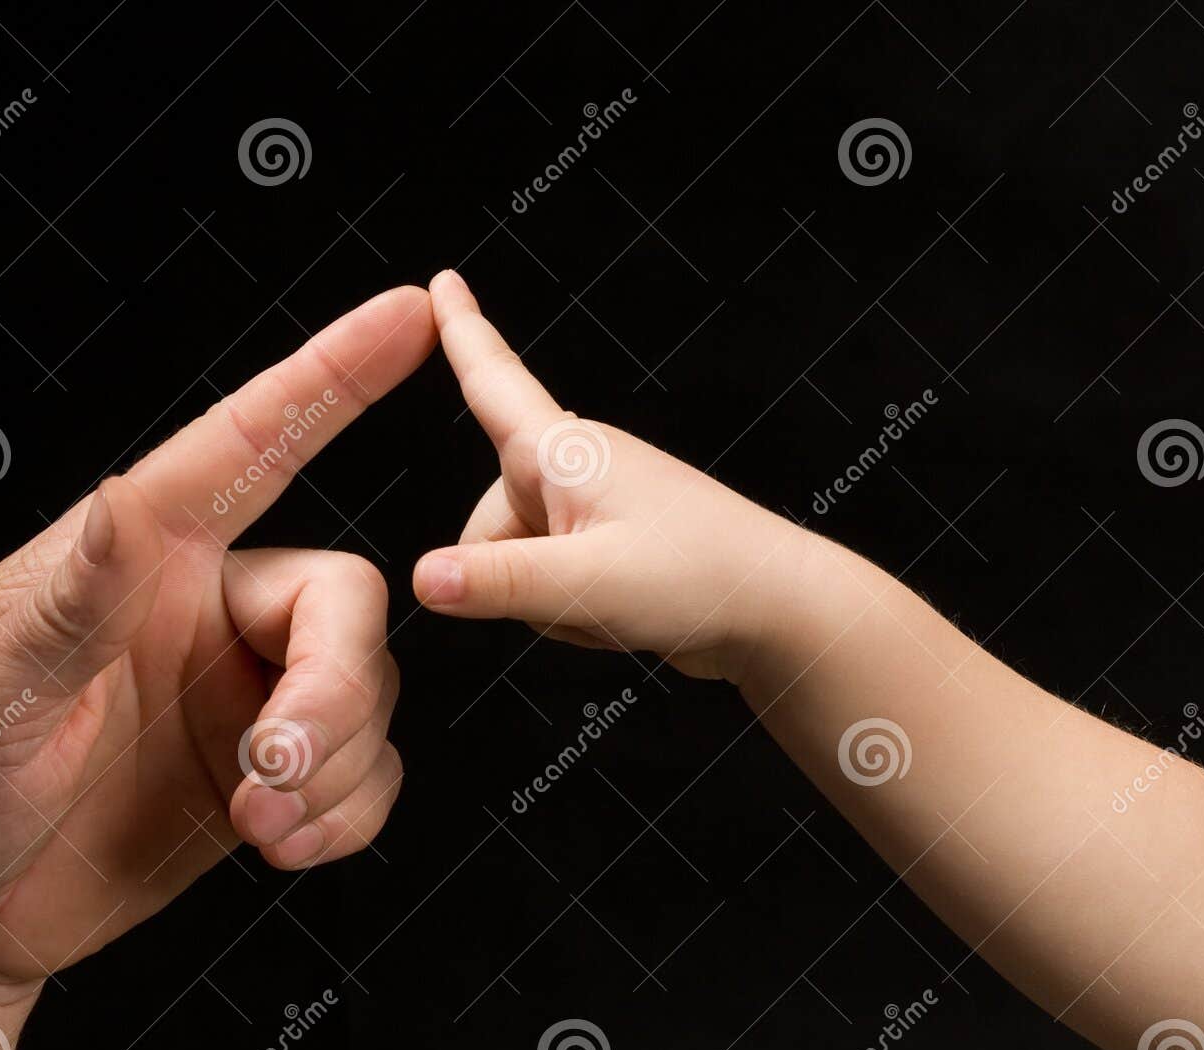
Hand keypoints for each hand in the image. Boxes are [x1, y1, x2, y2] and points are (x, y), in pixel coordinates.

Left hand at [0, 286, 433, 999]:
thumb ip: (71, 605)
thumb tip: (123, 500)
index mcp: (135, 563)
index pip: (245, 450)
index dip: (329, 379)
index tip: (408, 315)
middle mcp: (200, 612)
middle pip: (343, 602)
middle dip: (334, 689)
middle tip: (273, 770)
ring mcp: (237, 695)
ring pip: (366, 694)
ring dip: (335, 768)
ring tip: (257, 823)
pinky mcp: (262, 778)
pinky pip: (363, 773)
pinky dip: (346, 815)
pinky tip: (280, 844)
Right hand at [411, 271, 804, 684]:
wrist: (778, 610)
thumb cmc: (704, 577)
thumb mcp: (586, 583)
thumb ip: (498, 582)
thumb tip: (424, 578)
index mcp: (565, 451)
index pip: (493, 380)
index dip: (461, 331)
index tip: (439, 283)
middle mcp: (574, 470)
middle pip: (486, 524)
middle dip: (509, 575)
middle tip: (580, 590)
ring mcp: (592, 510)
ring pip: (514, 563)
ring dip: (545, 598)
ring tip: (610, 600)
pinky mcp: (608, 547)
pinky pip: (548, 584)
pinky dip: (569, 609)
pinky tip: (615, 612)